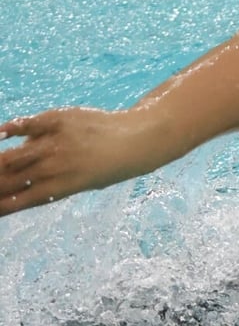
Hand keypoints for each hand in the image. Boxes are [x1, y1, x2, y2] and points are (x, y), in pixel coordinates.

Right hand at [0, 107, 152, 215]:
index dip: (3, 205)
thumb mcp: (83, 181)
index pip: (22, 200)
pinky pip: (27, 124)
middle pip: (13, 179)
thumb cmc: (109, 163)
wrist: (137, 140)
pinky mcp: (58, 120)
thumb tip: (20, 169)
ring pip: (15, 156)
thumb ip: (51, 179)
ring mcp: (56, 143)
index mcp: (62, 187)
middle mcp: (57, 167)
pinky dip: (10, 129)